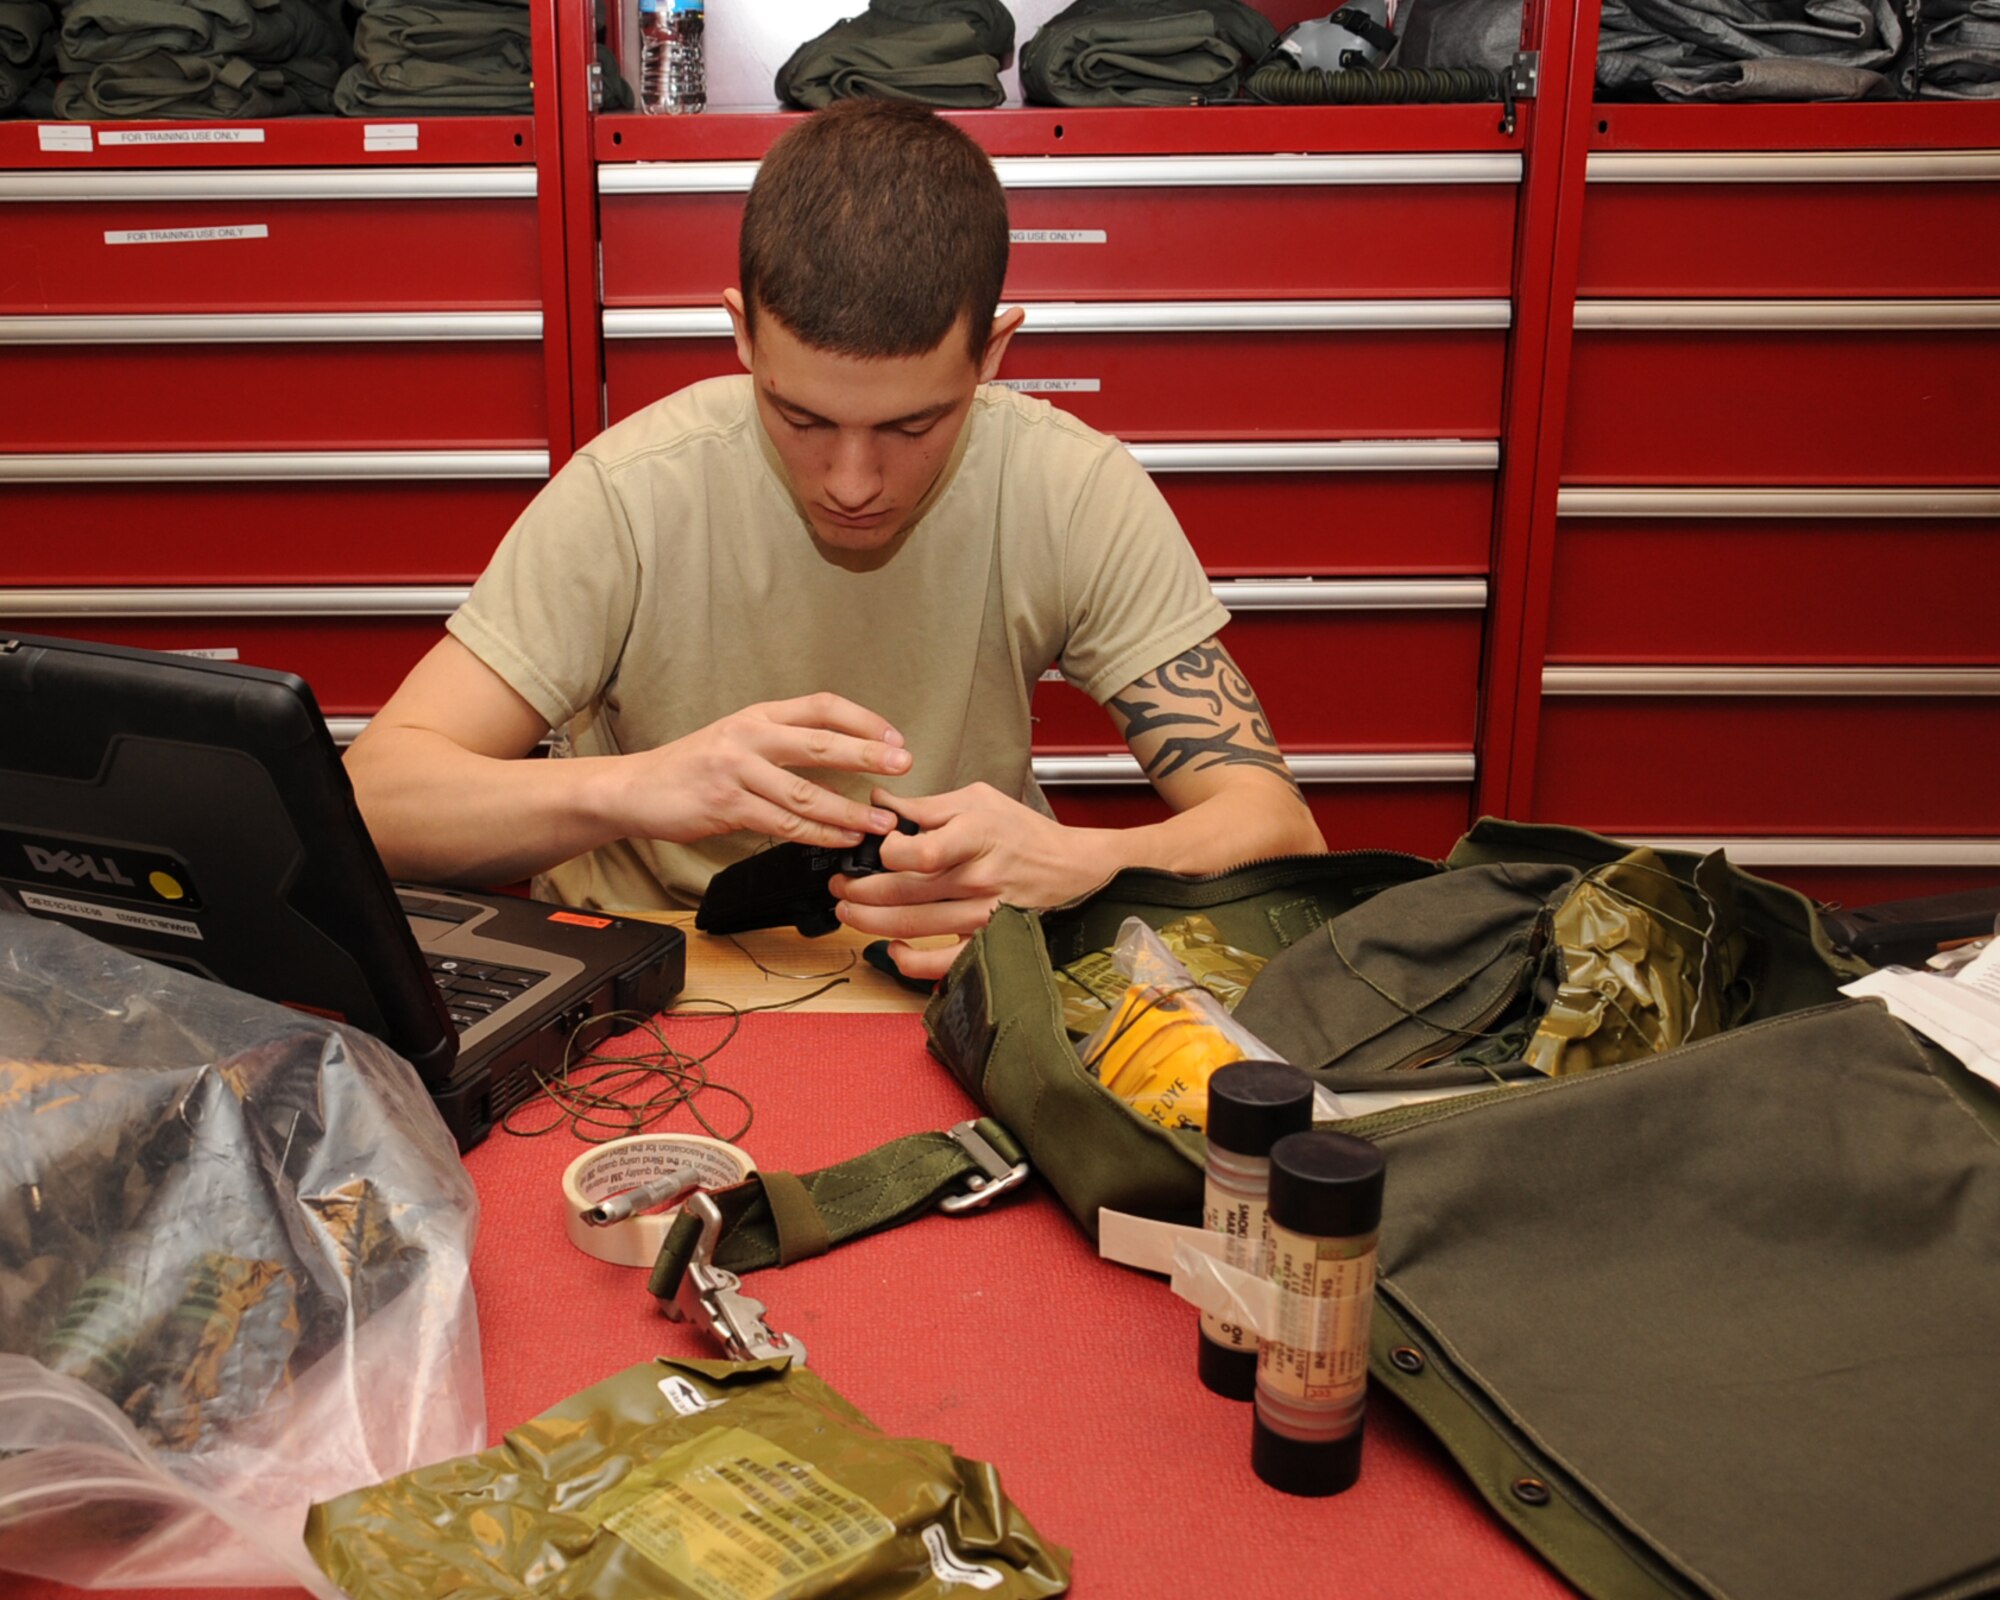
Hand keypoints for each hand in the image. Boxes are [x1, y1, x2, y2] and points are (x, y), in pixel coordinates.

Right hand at [605, 694, 912, 847]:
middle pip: (820, 742)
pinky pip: (783, 823)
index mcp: (758, 715)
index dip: (862, 719)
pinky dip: (818, 834)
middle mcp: (749, 735)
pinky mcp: (726, 805)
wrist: (636, 789)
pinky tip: (842, 840)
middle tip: (904, 764)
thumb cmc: (694, 767)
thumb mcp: (738, 739)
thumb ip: (783, 743)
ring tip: (881, 823)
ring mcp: (736, 770)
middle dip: (867, 754)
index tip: (895, 737)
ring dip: (849, 810)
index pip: (821, 706)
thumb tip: (843, 757)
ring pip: (805, 792)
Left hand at [830, 783, 1107, 980]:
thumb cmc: (1022, 831)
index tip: (875, 848)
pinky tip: (892, 948)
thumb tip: (880, 802)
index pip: (923, 852)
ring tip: (848, 911)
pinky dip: (912, 962)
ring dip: (871, 921)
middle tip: (839, 886)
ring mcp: (983, 913)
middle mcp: (978, 877)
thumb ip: (926, 805)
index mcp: (976, 836)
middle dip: (860, 890)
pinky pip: (944, 962)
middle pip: (906, 892)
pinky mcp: (987, 938)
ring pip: (914, 925)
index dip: (888, 852)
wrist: (1070, 867)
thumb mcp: (977, 800)